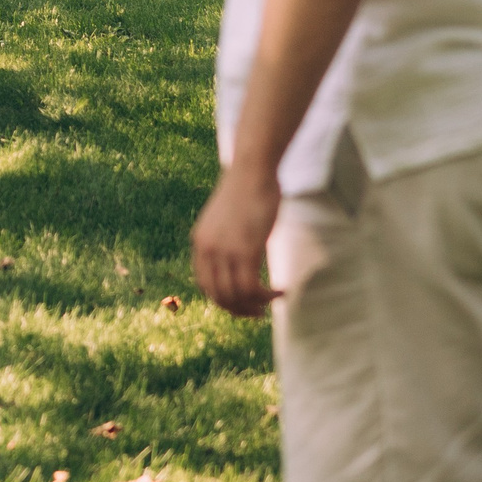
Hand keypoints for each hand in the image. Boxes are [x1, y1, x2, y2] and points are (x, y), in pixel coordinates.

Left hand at [191, 161, 283, 318]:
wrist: (252, 170)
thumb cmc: (247, 189)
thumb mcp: (227, 219)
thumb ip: (227, 239)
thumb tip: (240, 256)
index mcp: (200, 242)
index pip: (204, 285)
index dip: (223, 300)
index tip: (242, 303)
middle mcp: (207, 250)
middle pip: (218, 296)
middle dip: (240, 310)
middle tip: (259, 312)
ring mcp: (224, 252)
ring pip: (236, 297)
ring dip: (256, 306)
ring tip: (273, 302)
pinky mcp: (245, 251)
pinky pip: (252, 288)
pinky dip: (267, 297)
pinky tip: (281, 292)